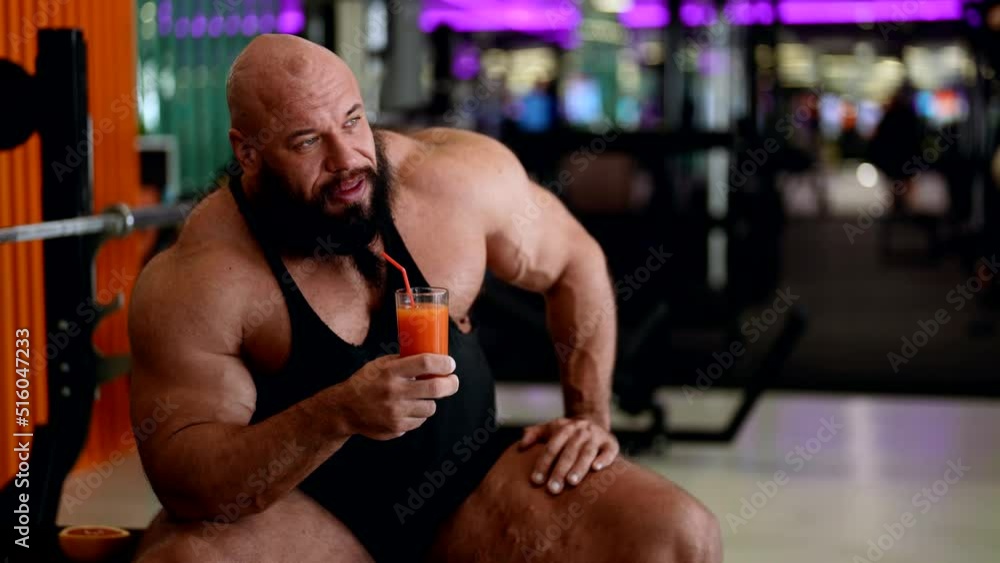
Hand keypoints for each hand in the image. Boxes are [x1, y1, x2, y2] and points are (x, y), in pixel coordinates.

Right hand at [327, 354, 458, 439]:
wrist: (345, 409)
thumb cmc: (366, 382)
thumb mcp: (380, 364)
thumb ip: (403, 361)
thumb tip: (431, 357)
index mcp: (390, 371)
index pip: (425, 363)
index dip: (443, 363)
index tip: (450, 364)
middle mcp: (394, 391)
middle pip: (435, 388)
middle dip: (451, 384)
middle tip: (453, 381)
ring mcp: (396, 411)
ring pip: (430, 407)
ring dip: (430, 401)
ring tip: (421, 397)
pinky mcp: (396, 427)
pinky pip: (420, 421)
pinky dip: (418, 414)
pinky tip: (407, 409)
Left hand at [519, 417, 618, 494]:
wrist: (593, 420)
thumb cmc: (566, 433)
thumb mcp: (549, 429)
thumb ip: (534, 435)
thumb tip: (520, 446)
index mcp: (564, 428)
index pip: (551, 447)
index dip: (543, 463)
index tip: (536, 480)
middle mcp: (580, 431)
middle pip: (568, 452)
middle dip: (560, 470)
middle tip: (552, 489)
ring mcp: (597, 436)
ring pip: (587, 452)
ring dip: (579, 466)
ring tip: (571, 482)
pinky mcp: (611, 443)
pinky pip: (609, 451)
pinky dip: (603, 459)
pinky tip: (597, 469)